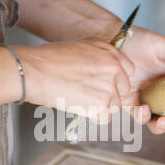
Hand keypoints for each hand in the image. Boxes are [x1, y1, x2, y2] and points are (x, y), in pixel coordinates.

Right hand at [15, 39, 135, 120]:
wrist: (36, 72)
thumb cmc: (50, 59)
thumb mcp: (81, 45)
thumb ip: (100, 54)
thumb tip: (105, 62)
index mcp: (111, 53)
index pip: (128, 72)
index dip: (116, 80)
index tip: (104, 83)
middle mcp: (114, 69)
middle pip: (122, 91)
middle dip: (109, 95)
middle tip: (88, 93)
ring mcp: (109, 88)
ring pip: (114, 106)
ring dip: (100, 107)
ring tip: (80, 99)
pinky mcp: (101, 105)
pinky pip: (105, 118)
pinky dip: (93, 117)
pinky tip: (80, 106)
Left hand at [121, 25, 164, 138]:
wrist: (114, 40)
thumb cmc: (140, 41)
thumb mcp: (162, 46)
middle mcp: (163, 96)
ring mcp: (146, 101)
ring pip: (155, 123)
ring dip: (161, 127)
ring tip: (162, 121)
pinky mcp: (129, 103)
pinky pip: (137, 115)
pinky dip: (142, 116)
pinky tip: (143, 108)